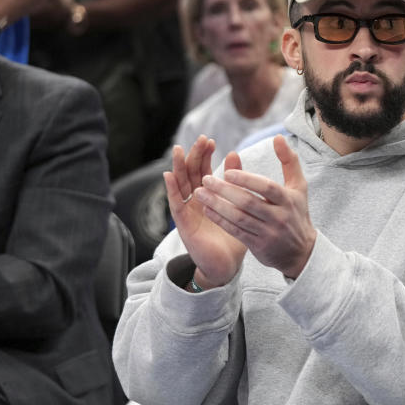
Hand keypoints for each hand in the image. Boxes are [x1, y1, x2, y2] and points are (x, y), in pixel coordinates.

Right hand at [163, 136, 246, 287]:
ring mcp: (188, 212)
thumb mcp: (236, 205)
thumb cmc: (233, 236)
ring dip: (177, 167)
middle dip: (194, 156)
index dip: (205, 155)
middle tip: (201, 140)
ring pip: (179, 185)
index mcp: (209, 196)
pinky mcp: (184, 225)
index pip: (204, 170)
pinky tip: (168, 175)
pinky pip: (175, 205)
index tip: (211, 140)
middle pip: (190, 173)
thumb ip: (234, 181)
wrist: (228, 265)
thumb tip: (235, 153)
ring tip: (178, 150)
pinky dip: (171, 190)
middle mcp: (196, 201)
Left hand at [195, 135, 315, 278]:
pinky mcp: (259, 246)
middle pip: (248, 202)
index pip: (266, 187)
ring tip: (200, 193)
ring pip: (239, 218)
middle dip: (224, 191)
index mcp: (288, 200)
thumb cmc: (297, 213)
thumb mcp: (299, 187)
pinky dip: (220, 220)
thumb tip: (277, 137)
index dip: (246, 179)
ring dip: (217, 205)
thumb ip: (289, 161)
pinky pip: (236, 231)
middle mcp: (279, 217)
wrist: (301, 252)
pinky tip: (207, 210)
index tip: (226, 172)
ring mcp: (268, 233)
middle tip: (205, 179)